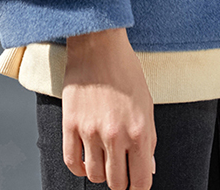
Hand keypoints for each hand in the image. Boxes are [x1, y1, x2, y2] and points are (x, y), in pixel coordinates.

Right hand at [62, 27, 156, 188]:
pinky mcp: (70, 124)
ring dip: (100, 172)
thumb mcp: (146, 104)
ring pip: (94, 175)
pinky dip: (79, 167)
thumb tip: (149, 168)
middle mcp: (115, 135)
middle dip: (121, 181)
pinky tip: (86, 159)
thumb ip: (149, 139)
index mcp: (139, 130)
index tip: (136, 183)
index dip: (139, 186)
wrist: (98, 44)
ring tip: (104, 159)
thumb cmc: (124, 69)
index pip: (141, 181)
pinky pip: (72, 162)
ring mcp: (90, 131)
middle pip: (116, 183)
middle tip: (120, 171)